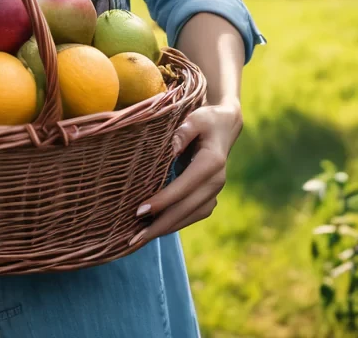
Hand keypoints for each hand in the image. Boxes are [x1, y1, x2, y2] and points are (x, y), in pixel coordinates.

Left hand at [128, 99, 242, 247]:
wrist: (224, 126)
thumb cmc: (204, 120)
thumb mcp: (194, 118)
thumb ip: (183, 132)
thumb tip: (170, 149)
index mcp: (212, 163)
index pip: (184, 187)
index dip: (163, 201)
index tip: (140, 211)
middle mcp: (216, 181)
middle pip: (186, 208)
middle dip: (160, 224)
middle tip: (133, 238)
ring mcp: (214, 191)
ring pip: (190, 216)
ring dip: (165, 229)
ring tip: (138, 238)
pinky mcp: (209, 196)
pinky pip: (192, 214)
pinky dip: (174, 223)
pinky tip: (154, 229)